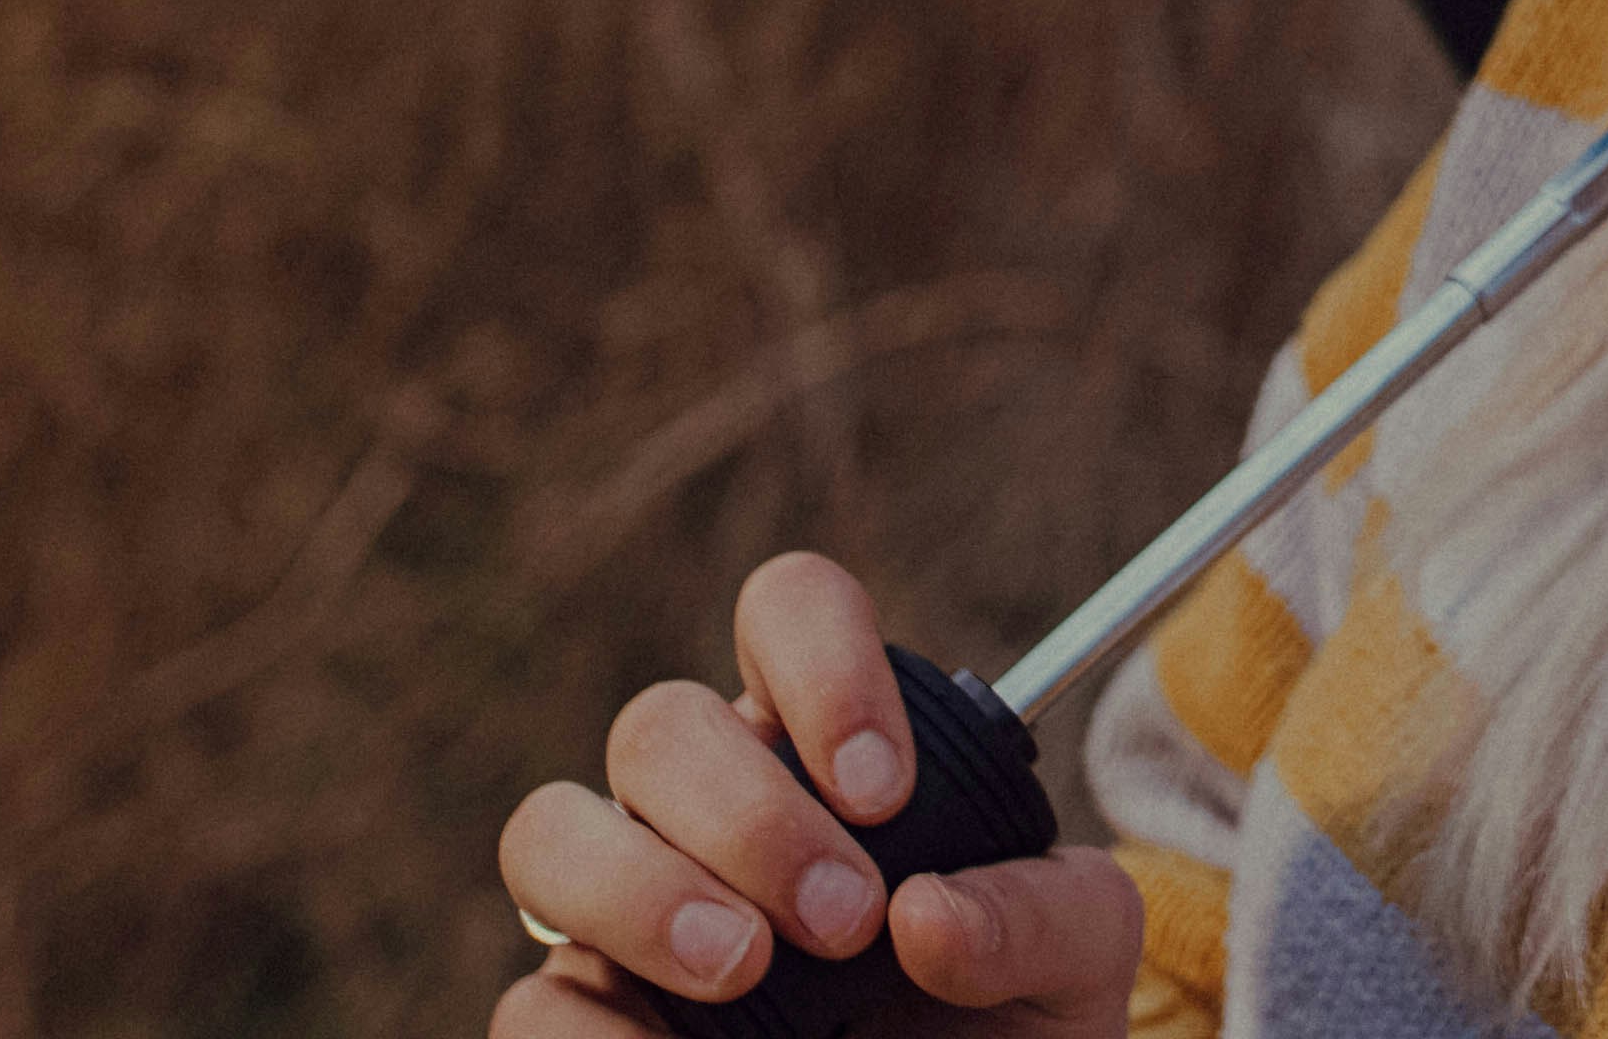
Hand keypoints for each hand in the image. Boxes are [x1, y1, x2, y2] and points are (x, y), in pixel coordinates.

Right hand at [494, 550, 1144, 1037]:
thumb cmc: (1015, 1023)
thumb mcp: (1075, 957)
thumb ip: (1039, 913)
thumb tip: (925, 914)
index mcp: (825, 749)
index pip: (788, 611)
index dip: (824, 669)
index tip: (885, 790)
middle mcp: (707, 809)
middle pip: (658, 726)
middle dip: (750, 815)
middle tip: (844, 917)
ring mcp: (625, 910)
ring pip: (549, 832)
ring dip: (641, 891)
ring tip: (741, 970)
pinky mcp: (583, 1021)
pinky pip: (532, 1005)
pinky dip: (597, 1032)